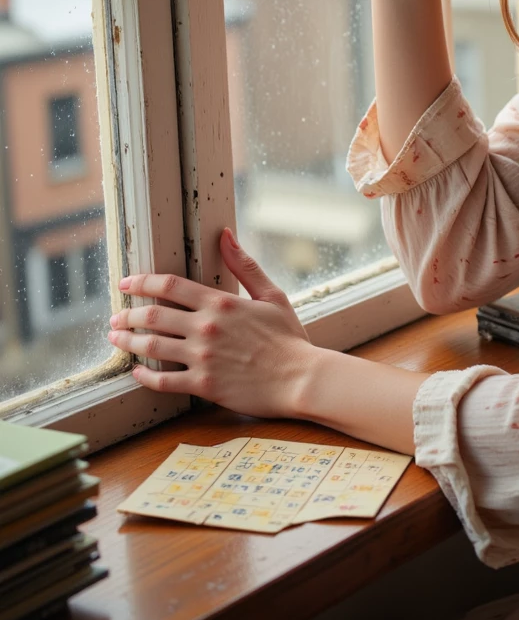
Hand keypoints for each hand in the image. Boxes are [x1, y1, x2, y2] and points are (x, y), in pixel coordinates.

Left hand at [108, 230, 313, 418]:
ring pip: (151, 347)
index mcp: (220, 303)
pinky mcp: (204, 385)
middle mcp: (206, 328)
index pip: (169, 286)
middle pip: (152, 316)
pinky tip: (137, 372)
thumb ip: (244, 265)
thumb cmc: (288, 338)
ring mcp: (202, 358)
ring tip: (116, 340)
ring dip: (128, 342)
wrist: (301, 378)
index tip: (125, 284)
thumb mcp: (272, 295)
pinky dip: (144, 376)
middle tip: (115, 318)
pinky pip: (163, 381)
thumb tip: (225, 235)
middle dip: (127, 315)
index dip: (142, 283)